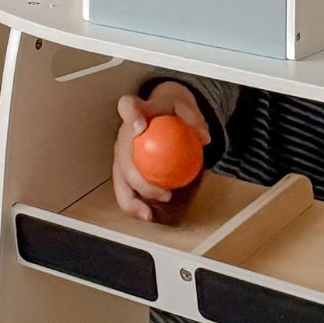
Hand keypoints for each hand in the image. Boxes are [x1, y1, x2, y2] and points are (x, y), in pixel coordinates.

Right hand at [112, 82, 209, 221]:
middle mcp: (123, 133)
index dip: (130, 117)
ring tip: (148, 213)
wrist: (163, 115)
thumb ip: (195, 119)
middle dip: (137, 176)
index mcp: (135, 111)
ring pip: (119, 177)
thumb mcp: (187, 107)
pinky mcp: (123, 169)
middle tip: (162, 193)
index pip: (127, 107)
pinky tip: (147, 215)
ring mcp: (120, 153)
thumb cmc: (173, 111)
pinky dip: (134, 204)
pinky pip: (125, 189)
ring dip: (131, 198)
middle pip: (122, 152)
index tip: (140, 128)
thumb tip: (204, 137)